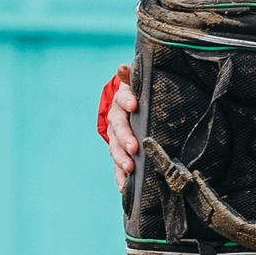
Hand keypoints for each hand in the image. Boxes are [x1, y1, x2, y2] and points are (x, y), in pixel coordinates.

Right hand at [104, 66, 137, 189]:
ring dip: (121, 159)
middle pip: (118, 128)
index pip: (123, 99)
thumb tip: (123, 67)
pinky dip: (120, 177)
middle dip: (125, 138)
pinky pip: (117, 166)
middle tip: (134, 147)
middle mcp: (116, 120)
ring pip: (115, 148)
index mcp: (122, 102)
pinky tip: (124, 187)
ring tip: (129, 169)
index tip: (135, 104)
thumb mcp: (137, 86)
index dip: (127, 101)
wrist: (129, 108)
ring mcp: (115, 138)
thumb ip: (133, 77)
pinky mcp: (119, 152)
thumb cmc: (139, 96)